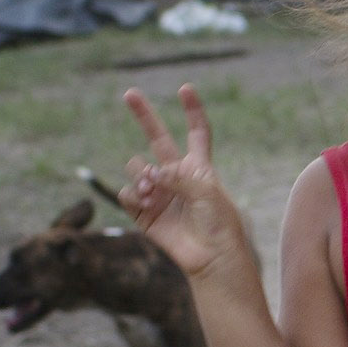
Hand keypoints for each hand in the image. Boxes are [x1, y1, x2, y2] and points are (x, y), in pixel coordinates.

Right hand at [119, 85, 254, 284]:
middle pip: (157, 138)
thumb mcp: (206, 191)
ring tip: (154, 191)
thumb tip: (151, 174)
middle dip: (144, 115)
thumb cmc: (219, 223)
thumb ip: (178, 176)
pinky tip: (147, 203)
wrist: (211, 257)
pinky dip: (135, 195)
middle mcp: (175, 175)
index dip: (192, 110)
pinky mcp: (144, 212)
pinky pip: (128, 193)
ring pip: (137, 167)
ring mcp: (158, 192)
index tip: (185, 89)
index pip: (196, 132)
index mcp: (198, 166)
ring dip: (143, 175)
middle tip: (129, 93)